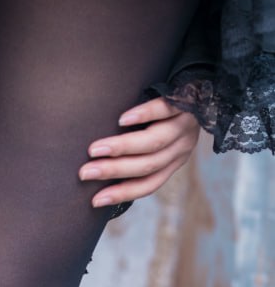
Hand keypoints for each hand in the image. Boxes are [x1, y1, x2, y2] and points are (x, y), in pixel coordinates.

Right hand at [79, 97, 200, 207]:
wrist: (203, 86)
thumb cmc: (167, 116)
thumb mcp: (159, 140)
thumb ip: (138, 155)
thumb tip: (99, 170)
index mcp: (173, 161)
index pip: (148, 184)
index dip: (122, 193)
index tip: (95, 200)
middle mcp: (181, 147)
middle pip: (147, 165)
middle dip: (113, 171)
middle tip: (85, 173)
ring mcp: (185, 125)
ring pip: (153, 142)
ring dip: (121, 148)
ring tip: (95, 150)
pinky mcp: (186, 101)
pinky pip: (165, 110)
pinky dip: (143, 116)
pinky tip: (122, 120)